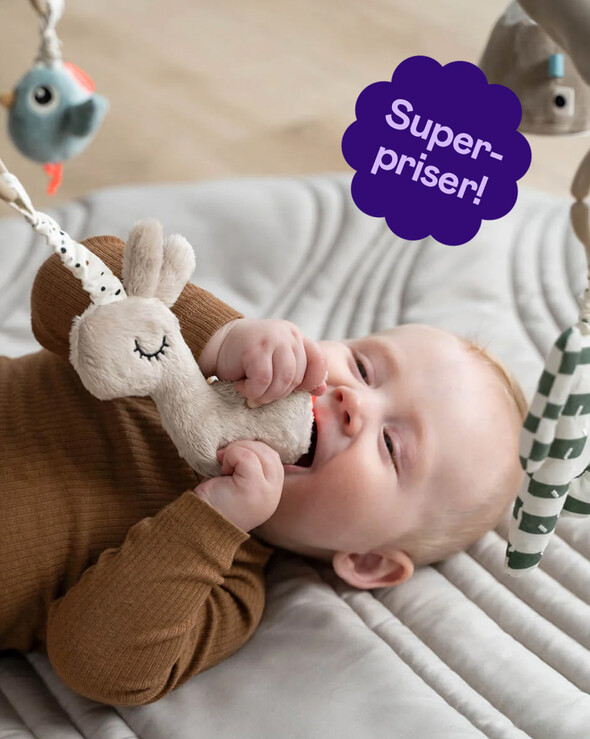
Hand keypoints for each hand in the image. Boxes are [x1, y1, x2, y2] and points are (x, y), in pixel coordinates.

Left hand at [193, 440, 283, 531]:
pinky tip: (222, 470)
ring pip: (260, 452)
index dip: (253, 450)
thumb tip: (248, 440)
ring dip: (237, 450)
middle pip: (269, 452)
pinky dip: (231, 455)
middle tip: (223, 458)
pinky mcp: (254, 488)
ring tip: (223, 465)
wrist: (200, 523)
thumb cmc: (214, 501)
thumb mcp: (237, 482)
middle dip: (245, 447)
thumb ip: (250, 467)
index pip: (273, 457)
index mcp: (272, 491)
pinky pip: (247, 456)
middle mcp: (274, 493)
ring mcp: (268, 491)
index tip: (232, 460)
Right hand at [199, 318, 326, 405]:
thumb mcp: (278, 363)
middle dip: (279, 393)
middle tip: (261, 393)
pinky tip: (241, 386)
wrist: (215, 344)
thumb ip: (300, 373)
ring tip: (252, 391)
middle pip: (298, 377)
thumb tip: (322, 390)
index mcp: (297, 337)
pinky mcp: (256, 348)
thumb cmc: (247, 358)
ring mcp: (273, 338)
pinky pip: (263, 381)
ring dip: (266, 395)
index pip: (319, 361)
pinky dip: (252, 391)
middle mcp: (289, 334)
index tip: (292, 391)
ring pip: (283, 381)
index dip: (311, 381)